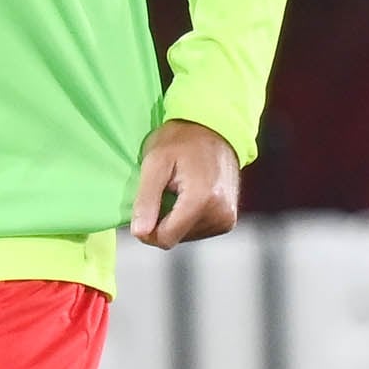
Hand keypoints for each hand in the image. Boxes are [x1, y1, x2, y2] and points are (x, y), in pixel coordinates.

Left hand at [129, 119, 241, 249]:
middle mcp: (220, 214)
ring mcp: (227, 219)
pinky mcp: (228, 221)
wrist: (215, 129)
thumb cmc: (182, 141)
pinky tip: (190, 196)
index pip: (165, 239)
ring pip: (184, 237)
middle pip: (175, 239)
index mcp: (202, 200)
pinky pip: (196, 231)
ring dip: (174, 219)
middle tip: (166, 190)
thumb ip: (146, 200)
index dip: (147, 229)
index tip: (145, 207)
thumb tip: (140, 233)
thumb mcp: (155, 163)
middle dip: (162, 220)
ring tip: (179, 190)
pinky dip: (187, 219)